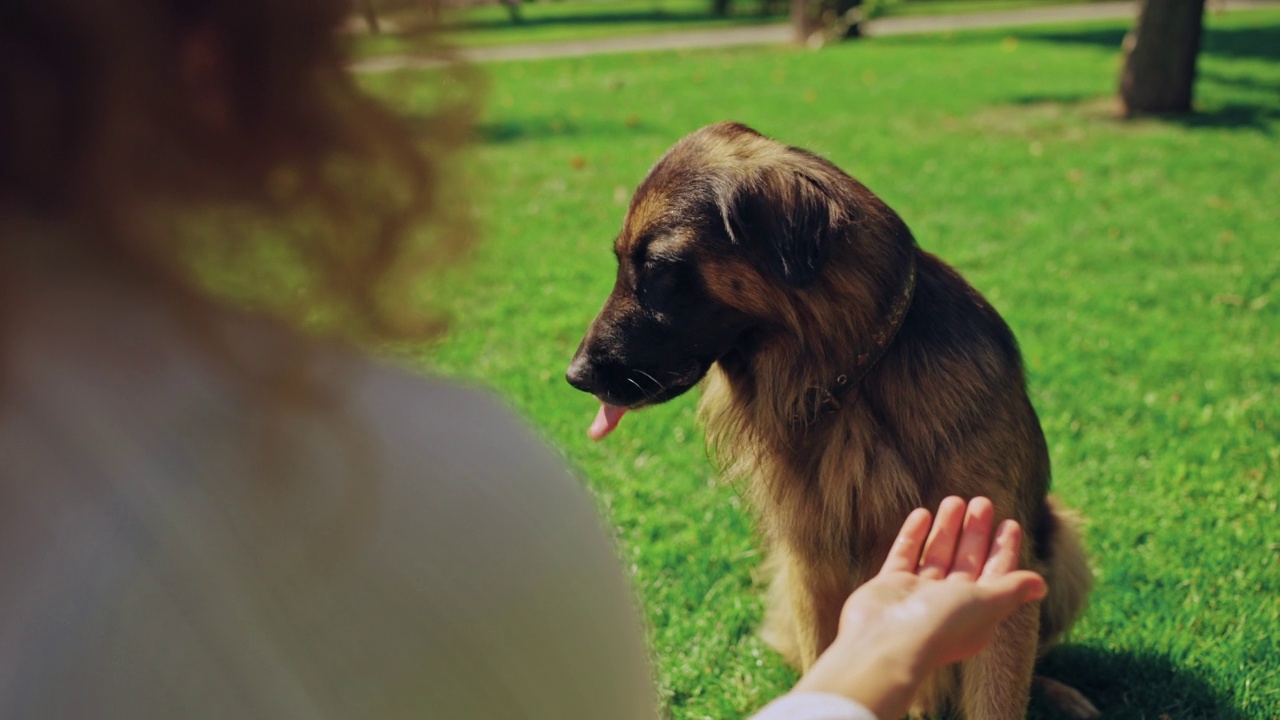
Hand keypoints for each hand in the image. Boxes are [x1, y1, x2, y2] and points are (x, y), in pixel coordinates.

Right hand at [793, 497, 1045, 718]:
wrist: (886, 643)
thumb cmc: (940, 626)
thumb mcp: (985, 605)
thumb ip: (1011, 590)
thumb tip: (1042, 584)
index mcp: (976, 613)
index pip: (995, 576)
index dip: (1004, 551)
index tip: (1010, 523)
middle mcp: (947, 605)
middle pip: (966, 561)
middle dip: (976, 532)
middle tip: (982, 502)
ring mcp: (917, 595)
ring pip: (937, 554)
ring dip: (947, 528)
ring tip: (954, 499)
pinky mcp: (890, 586)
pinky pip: (905, 555)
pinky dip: (914, 535)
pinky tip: (922, 513)